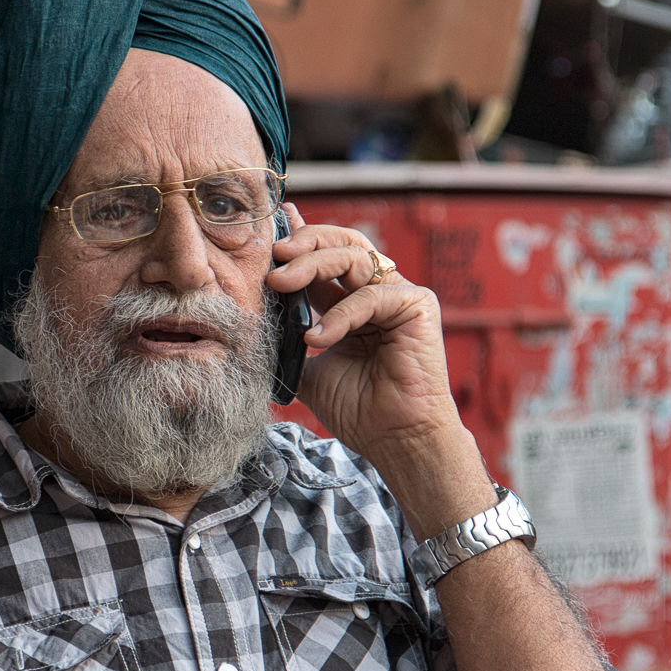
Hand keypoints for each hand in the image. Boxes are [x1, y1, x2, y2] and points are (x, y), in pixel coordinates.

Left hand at [267, 205, 490, 535]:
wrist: (394, 439)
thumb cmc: (359, 409)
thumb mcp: (308, 371)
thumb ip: (290, 342)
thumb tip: (252, 323)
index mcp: (350, 303)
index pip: (323, 259)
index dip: (299, 240)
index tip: (269, 231)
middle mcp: (376, 293)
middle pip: (340, 246)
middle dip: (303, 244)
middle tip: (272, 256)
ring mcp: (398, 296)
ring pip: (354, 258)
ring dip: (311, 265)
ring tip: (279, 282)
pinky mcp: (417, 306)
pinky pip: (371, 295)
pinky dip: (340, 314)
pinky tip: (317, 338)